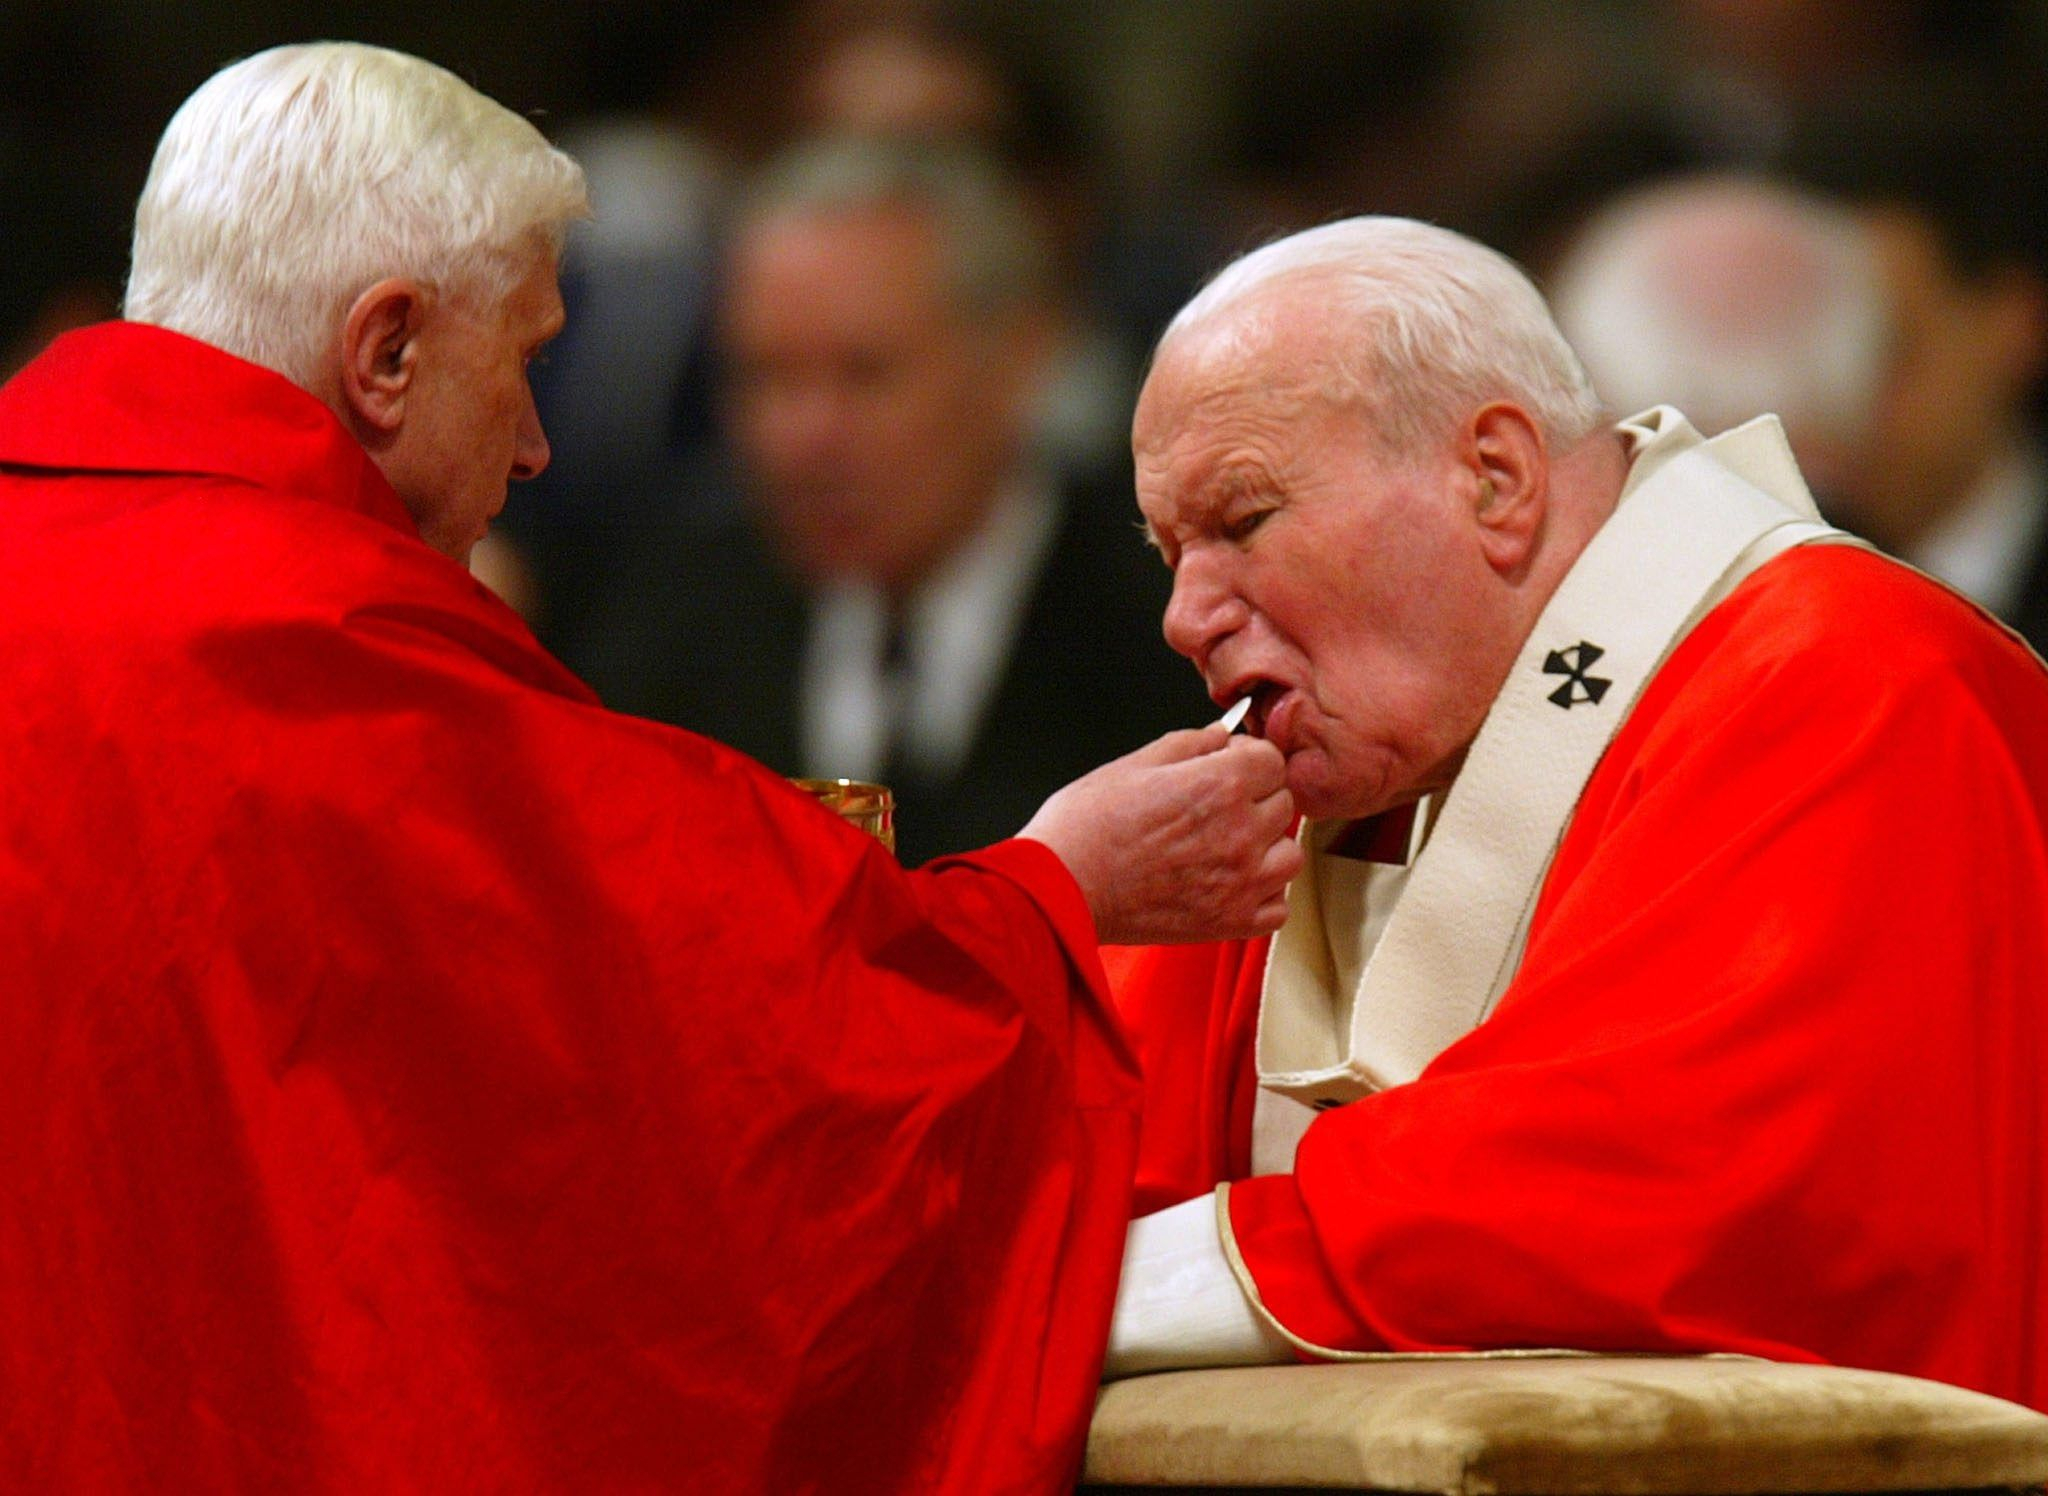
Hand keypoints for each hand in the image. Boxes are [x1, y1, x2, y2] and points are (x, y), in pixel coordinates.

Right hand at [1020, 729, 1300, 944]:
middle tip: (1215, 808)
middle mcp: (1241, 832)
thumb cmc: (1087, 826)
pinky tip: (1229, 884)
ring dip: (1266, 848)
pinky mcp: (1231, 922)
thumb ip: (1190, 744)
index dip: (1247, 760)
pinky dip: (1261, 896)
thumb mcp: (1134, 764)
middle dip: (1255, 799)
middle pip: (1283, 804)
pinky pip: (1277, 907)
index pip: (1272, 760)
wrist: (1062, 887)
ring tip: (1227, 848)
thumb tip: (1222, 735)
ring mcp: (1241, 881)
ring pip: (1288, 855)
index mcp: (1220, 784)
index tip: (1227, 768)